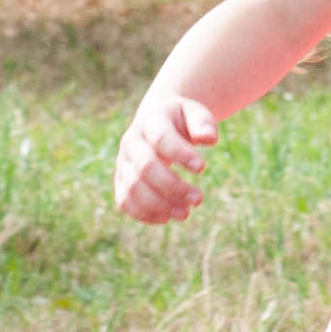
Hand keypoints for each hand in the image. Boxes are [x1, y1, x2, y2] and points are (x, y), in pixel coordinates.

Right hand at [113, 94, 218, 222]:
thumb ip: (203, 123)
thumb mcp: (196, 113)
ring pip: (133, 187)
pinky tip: (166, 218)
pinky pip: (125, 201)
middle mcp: (131, 141)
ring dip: (159, 205)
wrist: (157, 120)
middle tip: (198, 199)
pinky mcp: (121, 181)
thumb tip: (209, 139)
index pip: (161, 138)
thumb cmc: (182, 120)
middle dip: (173, 186)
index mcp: (150, 120)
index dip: (180, 155)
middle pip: (146, 166)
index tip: (202, 168)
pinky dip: (143, 214)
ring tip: (185, 213)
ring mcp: (123, 162)